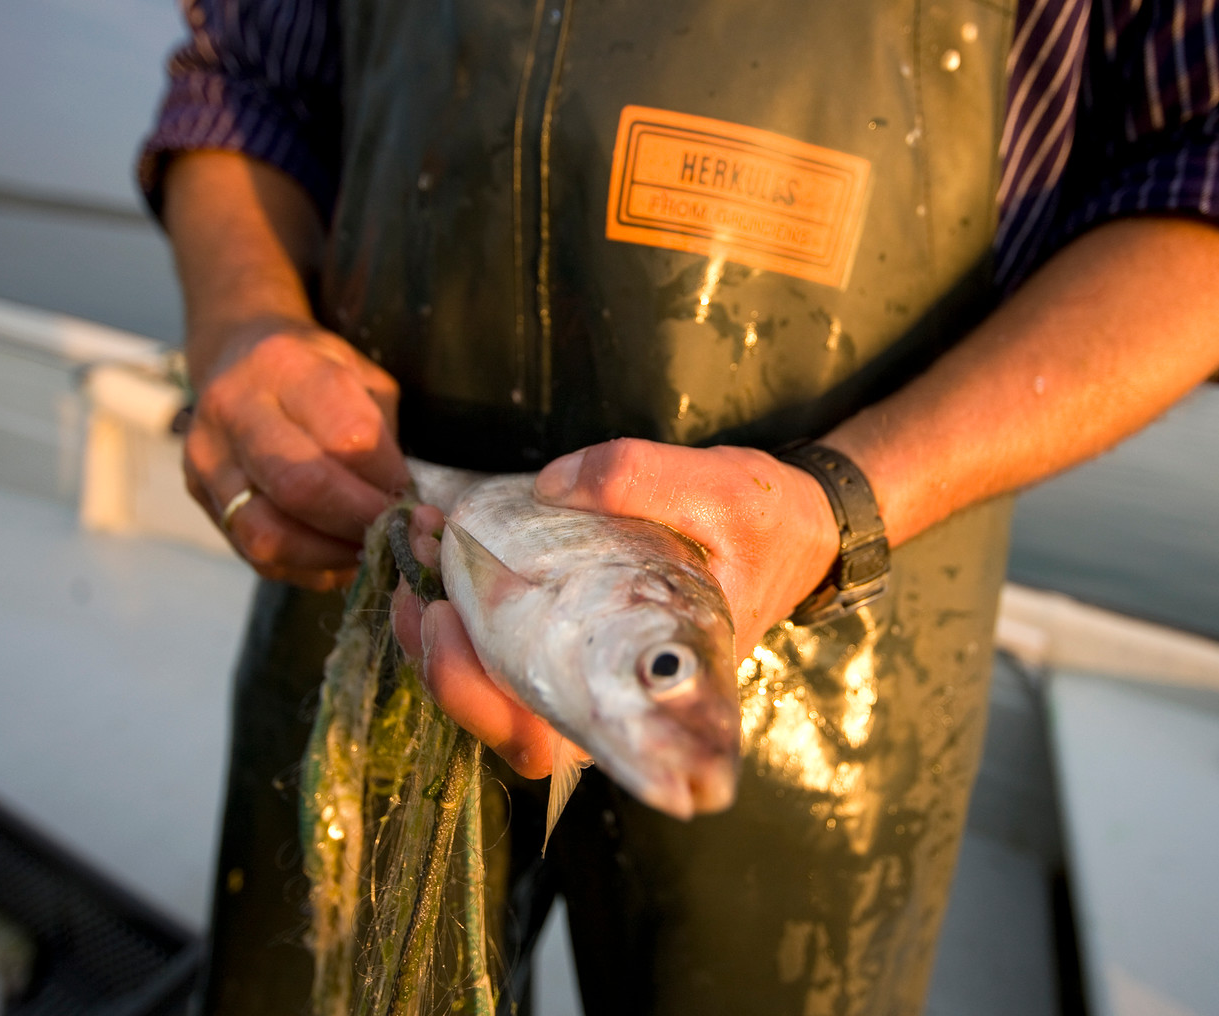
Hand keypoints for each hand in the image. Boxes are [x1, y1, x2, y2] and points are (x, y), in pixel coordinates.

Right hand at [184, 316, 407, 589]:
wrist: (235, 355)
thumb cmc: (314, 371)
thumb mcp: (361, 377)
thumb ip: (380, 437)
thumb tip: (405, 511)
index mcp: (285, 367)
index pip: (345, 437)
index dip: (386, 479)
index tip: (410, 495)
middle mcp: (234, 409)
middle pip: (300, 487)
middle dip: (359, 521)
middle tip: (395, 532)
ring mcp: (208, 457)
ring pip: (267, 533)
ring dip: (328, 555)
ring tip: (365, 550)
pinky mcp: (200, 495)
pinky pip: (254, 554)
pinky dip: (305, 567)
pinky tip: (334, 557)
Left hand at [391, 439, 839, 777]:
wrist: (798, 528)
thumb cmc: (769, 524)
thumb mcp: (723, 490)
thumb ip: (640, 478)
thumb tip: (550, 485)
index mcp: (658, 685)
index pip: (563, 739)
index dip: (491, 709)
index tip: (450, 628)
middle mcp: (616, 694)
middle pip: (509, 728)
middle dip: (444, 666)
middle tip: (419, 590)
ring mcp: (592, 671)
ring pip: (497, 691)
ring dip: (441, 632)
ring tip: (419, 548)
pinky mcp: (578, 638)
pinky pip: (506, 647)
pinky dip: (463, 603)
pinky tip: (441, 543)